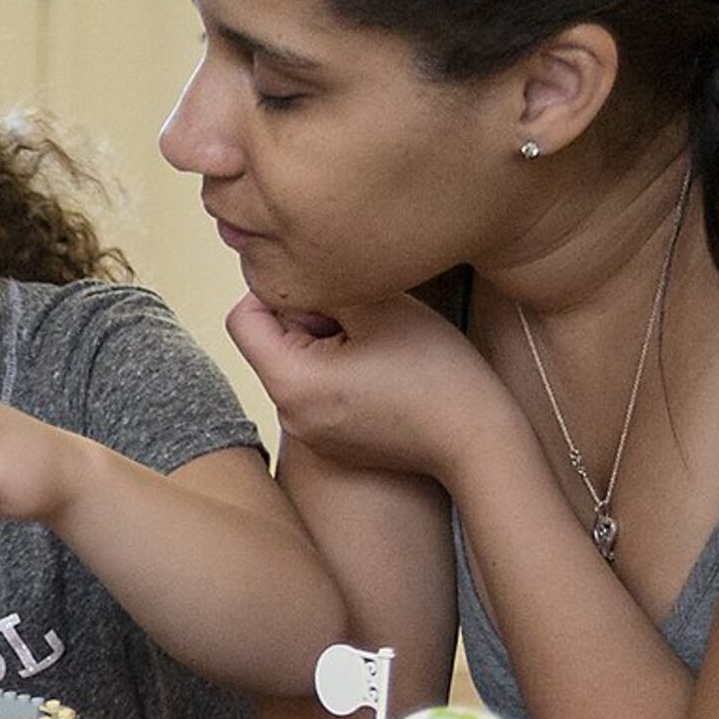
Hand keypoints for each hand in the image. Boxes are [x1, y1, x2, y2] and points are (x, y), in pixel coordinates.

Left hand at [227, 292, 519, 488]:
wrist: (477, 440)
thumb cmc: (435, 370)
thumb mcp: (376, 305)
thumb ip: (320, 285)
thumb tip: (288, 275)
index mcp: (289, 382)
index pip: (242, 318)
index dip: (277, 290)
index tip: (327, 287)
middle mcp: (288, 415)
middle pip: (268, 343)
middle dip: (307, 319)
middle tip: (364, 316)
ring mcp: (308, 435)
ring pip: (295, 364)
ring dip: (326, 343)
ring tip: (378, 344)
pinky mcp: (331, 442)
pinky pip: (317, 392)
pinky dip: (339, 372)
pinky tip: (384, 371)